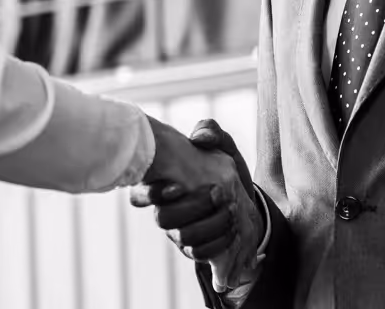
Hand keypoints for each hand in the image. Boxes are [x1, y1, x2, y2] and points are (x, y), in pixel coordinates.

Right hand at [133, 120, 264, 287]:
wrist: (245, 197)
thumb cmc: (224, 167)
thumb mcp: (222, 144)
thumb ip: (211, 131)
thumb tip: (199, 139)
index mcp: (162, 184)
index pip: (140, 195)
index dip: (152, 194)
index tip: (178, 186)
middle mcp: (165, 209)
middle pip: (163, 219)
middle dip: (192, 207)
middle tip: (217, 194)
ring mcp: (178, 231)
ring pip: (182, 237)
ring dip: (209, 225)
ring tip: (230, 211)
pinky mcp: (194, 247)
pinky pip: (199, 253)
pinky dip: (217, 242)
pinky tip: (232, 229)